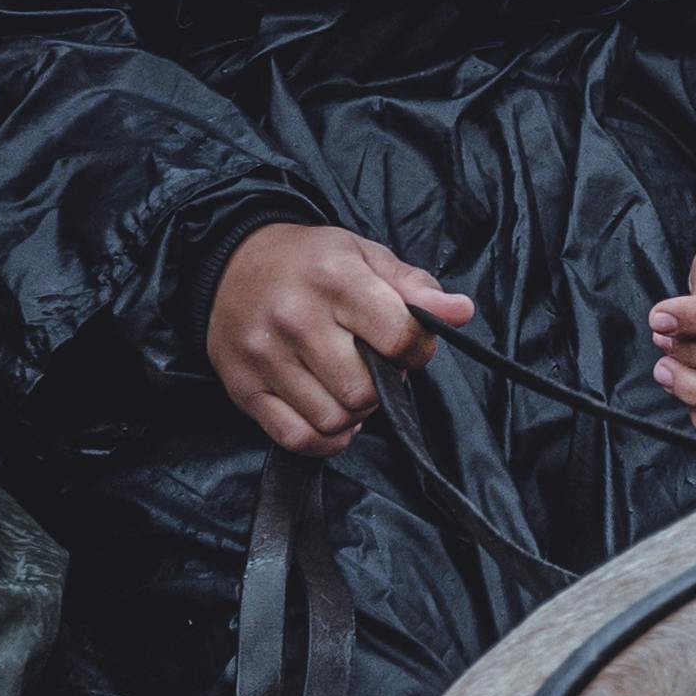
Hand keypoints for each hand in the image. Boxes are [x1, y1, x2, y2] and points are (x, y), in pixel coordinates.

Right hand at [207, 224, 475, 458]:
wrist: (233, 261)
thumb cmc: (310, 262)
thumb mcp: (366, 256)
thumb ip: (416, 288)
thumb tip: (461, 312)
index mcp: (335, 280)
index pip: (400, 339)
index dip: (416, 351)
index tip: (404, 345)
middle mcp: (296, 319)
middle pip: (364, 391)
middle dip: (379, 387)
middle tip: (370, 366)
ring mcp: (265, 356)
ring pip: (333, 420)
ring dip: (351, 413)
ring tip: (345, 385)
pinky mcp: (243, 388)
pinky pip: (297, 438)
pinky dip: (324, 438)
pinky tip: (329, 414)